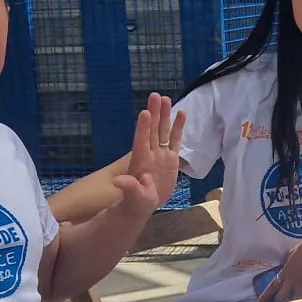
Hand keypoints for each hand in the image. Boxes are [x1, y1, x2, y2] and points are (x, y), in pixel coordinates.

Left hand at [113, 93, 187, 217]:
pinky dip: (178, 127)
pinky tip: (182, 114)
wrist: (144, 204)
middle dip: (154, 113)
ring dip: (165, 115)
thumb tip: (119, 181)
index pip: (142, 141)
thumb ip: (129, 187)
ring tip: (167, 99)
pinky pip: (175, 140)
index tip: (145, 113)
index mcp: (140, 160)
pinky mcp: (171, 159)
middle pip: (153, 130)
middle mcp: (150, 153)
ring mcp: (161, 154)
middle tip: (156, 96)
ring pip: (163, 131)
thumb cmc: (136, 202)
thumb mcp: (134, 196)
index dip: (143, 127)